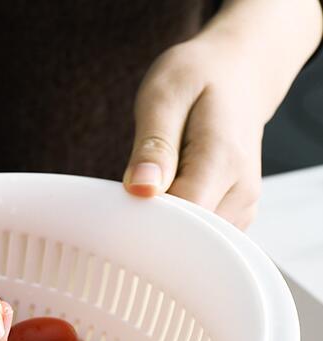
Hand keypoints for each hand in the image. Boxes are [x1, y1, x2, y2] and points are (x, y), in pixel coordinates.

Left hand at [123, 0, 321, 227]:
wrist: (240, 73)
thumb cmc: (199, 78)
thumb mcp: (164, 96)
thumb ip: (154, 146)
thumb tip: (142, 189)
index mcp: (224, 160)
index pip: (181, 218)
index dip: (146, 219)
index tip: (122, 205)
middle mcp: (241, 190)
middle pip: (186, 236)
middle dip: (152, 224)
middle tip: (134, 191)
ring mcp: (242, 206)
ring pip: (191, 242)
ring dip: (164, 224)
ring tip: (156, 185)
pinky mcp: (235, 214)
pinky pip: (199, 237)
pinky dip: (177, 224)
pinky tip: (168, 195)